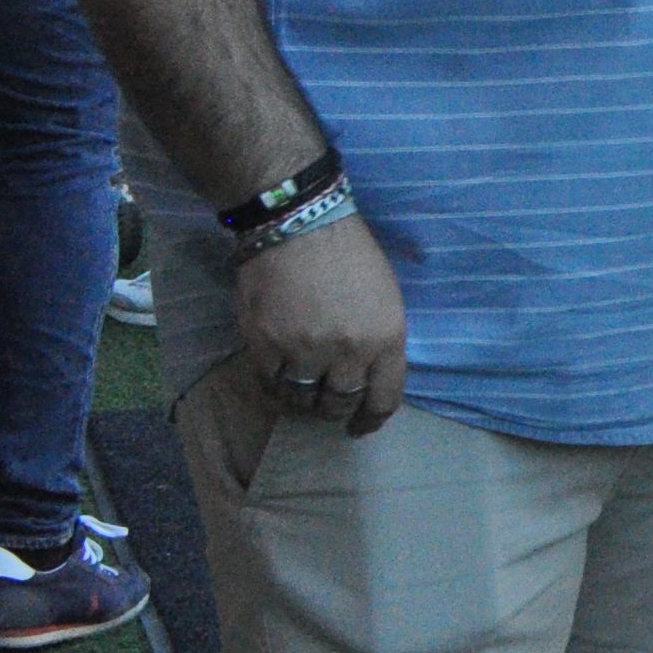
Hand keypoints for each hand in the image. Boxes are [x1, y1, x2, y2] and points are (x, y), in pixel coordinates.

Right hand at [233, 211, 409, 437]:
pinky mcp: (266, 346)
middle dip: (335, 410)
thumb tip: (368, 376)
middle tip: (328, 406)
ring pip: (302, 400)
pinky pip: (270, 385)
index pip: (384, 398)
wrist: (299, 224)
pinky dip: (274, 387)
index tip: (362, 427)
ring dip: (303, 402)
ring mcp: (304, 351)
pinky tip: (277, 380)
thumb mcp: (385, 297)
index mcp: (387, 337)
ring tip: (302, 394)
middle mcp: (348, 351)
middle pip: (340, 403)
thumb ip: (379, 340)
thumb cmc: (349, 253)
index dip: (372, 419)